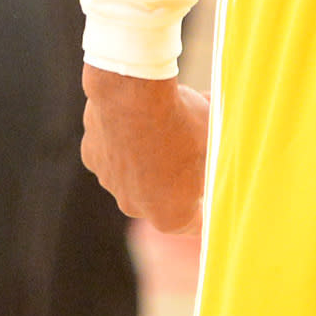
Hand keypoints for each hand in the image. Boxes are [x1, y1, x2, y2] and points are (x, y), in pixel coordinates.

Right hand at [82, 65, 209, 235]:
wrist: (133, 93)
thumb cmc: (181, 122)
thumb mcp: (214, 143)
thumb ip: (216, 161)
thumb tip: (224, 159)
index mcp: (170, 216)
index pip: (195, 221)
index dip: (207, 204)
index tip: (213, 189)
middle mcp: (135, 208)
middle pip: (163, 196)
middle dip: (177, 178)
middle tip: (192, 150)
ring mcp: (110, 183)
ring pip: (135, 173)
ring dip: (149, 157)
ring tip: (163, 124)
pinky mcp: (92, 157)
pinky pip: (115, 152)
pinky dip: (126, 140)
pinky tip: (137, 115)